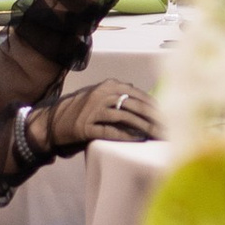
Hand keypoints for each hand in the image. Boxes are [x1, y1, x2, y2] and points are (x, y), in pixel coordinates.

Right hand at [24, 75, 160, 160]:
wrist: (54, 120)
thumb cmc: (85, 110)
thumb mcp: (103, 96)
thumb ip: (123, 95)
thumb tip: (150, 102)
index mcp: (110, 85)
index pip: (139, 95)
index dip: (156, 107)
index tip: (170, 117)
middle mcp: (102, 94)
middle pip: (135, 105)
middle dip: (154, 118)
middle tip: (168, 130)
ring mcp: (93, 109)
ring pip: (124, 117)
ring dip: (143, 127)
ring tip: (156, 136)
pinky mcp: (86, 126)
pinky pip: (109, 130)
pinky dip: (125, 135)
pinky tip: (137, 139)